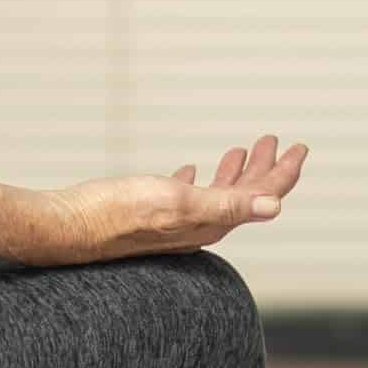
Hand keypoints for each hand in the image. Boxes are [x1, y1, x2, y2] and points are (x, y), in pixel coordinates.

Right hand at [15, 135, 307, 267]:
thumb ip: (226, 203)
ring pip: (216, 195)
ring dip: (234, 173)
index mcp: (210, 221)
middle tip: (275, 140)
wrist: (67, 227)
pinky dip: (198, 180)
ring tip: (241, 150)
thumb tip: (276, 207)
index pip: (261, 197)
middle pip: (244, 196)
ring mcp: (174, 222)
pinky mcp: (150, 216)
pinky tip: (191, 169)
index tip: (300, 146)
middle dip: (264, 168)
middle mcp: (198, 225)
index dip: (284, 172)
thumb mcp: (175, 202)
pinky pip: (185, 196)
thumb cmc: (117, 214)